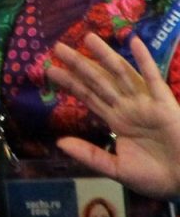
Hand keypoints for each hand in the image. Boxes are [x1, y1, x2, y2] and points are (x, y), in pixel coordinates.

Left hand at [49, 34, 179, 197]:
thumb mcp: (116, 168)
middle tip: (58, 47)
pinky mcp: (165, 105)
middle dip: (80, 64)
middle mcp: (128, 108)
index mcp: (117, 121)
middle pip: (99, 81)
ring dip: (105, 56)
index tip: (50, 69)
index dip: (70, 83)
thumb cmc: (155, 178)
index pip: (88, 97)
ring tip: (88, 38)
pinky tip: (134, 42)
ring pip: (122, 74)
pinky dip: (145, 60)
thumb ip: (90, 154)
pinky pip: (154, 79)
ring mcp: (146, 104)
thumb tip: (59, 142)